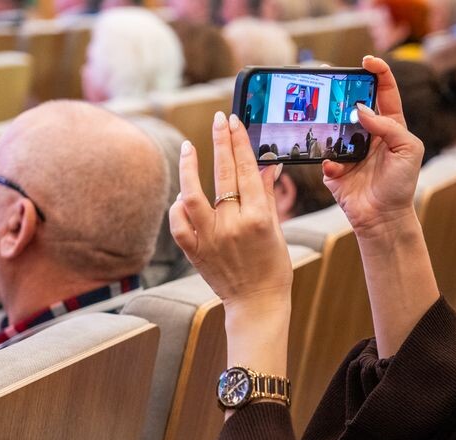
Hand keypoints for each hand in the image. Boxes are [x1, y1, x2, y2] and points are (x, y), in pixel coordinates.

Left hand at [169, 111, 292, 310]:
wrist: (256, 302)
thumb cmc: (272, 265)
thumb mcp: (277, 228)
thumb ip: (267, 194)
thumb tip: (267, 164)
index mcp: (259, 218)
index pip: (247, 169)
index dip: (239, 142)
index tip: (233, 121)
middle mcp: (233, 225)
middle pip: (223, 174)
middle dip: (220, 142)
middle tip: (218, 120)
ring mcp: (211, 238)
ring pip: (192, 195)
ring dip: (188, 169)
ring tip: (187, 148)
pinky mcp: (194, 251)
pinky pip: (179, 223)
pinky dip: (178, 206)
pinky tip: (183, 194)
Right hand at [322, 56, 424, 238]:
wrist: (384, 218)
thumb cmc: (402, 184)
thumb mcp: (408, 150)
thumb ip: (389, 127)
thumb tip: (361, 110)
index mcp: (390, 125)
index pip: (384, 92)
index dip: (378, 72)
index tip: (367, 61)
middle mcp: (367, 133)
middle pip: (352, 103)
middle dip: (343, 89)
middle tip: (332, 78)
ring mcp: (348, 149)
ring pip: (333, 125)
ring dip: (328, 119)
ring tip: (323, 113)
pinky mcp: (333, 167)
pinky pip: (323, 155)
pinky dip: (328, 159)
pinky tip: (336, 166)